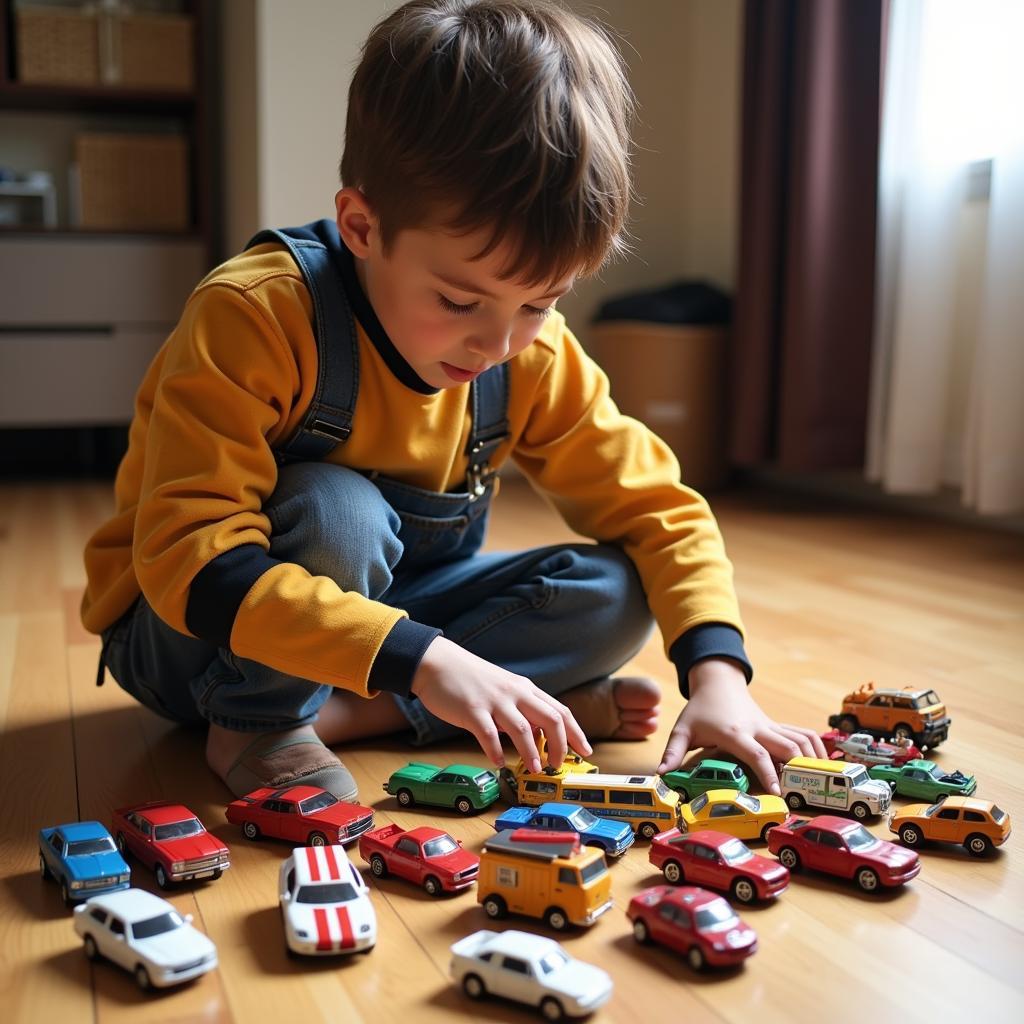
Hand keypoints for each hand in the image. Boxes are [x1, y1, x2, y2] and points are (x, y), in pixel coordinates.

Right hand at [410, 636, 590, 772]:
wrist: (438, 663)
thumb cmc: (471, 679)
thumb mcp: (504, 690)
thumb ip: (521, 709)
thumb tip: (536, 737)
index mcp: (524, 689)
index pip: (560, 711)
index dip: (576, 732)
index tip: (585, 750)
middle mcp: (514, 693)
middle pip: (551, 719)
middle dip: (561, 746)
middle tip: (558, 765)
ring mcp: (494, 701)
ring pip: (523, 730)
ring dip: (532, 753)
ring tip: (536, 769)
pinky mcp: (472, 710)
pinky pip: (488, 735)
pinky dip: (495, 752)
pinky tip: (498, 762)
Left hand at [656, 658, 825, 793]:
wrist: (718, 683)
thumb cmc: (700, 709)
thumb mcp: (682, 729)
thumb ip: (672, 753)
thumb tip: (661, 776)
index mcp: (734, 732)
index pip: (756, 753)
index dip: (768, 773)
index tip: (778, 793)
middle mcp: (757, 728)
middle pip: (787, 747)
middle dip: (799, 770)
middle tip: (807, 795)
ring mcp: (770, 725)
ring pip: (800, 739)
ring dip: (812, 759)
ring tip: (821, 783)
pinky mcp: (776, 726)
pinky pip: (801, 734)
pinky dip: (815, 746)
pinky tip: (823, 764)